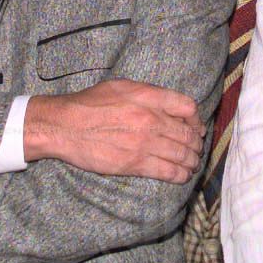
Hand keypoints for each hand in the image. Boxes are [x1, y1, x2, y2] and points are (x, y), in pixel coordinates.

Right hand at [23, 78, 204, 182]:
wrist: (65, 126)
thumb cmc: (91, 103)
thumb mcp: (123, 86)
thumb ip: (149, 94)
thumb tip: (170, 104)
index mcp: (148, 96)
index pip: (188, 107)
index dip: (196, 119)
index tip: (196, 126)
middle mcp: (150, 119)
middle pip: (188, 134)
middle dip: (196, 144)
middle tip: (197, 148)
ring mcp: (144, 143)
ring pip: (181, 155)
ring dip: (192, 161)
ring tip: (193, 163)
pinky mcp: (134, 164)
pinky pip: (167, 172)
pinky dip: (180, 175)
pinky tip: (183, 176)